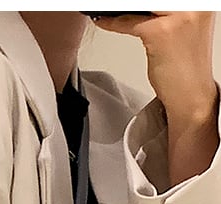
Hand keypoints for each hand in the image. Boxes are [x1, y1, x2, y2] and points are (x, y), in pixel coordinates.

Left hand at [94, 12, 218, 186]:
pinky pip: (128, 22)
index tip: (124, 5)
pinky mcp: (161, 32)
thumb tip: (139, 9)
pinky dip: (111, 22)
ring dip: (116, 9)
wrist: (191, 96)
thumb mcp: (179, 29)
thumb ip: (165, 13)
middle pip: (150, 0)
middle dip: (128, 5)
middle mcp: (193, 4)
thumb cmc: (185, 69)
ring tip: (104, 10)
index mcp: (200, 2)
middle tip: (110, 7)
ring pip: (138, 5)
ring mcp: (179, 15)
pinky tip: (103, 21)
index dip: (141, 3)